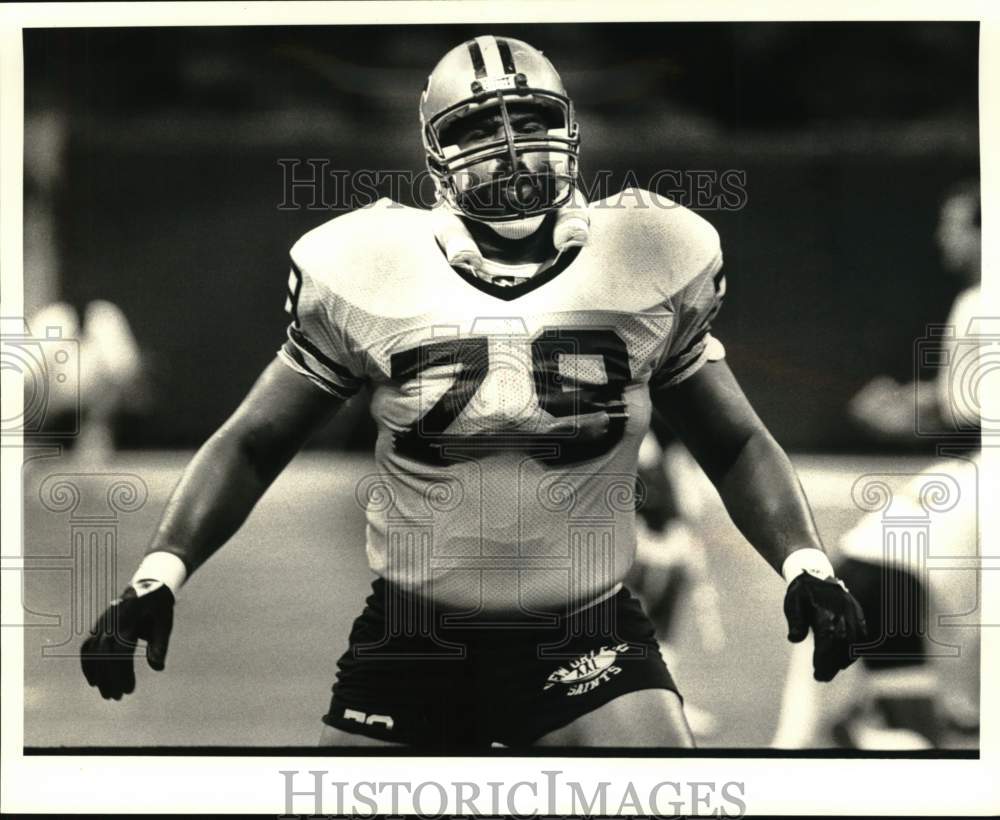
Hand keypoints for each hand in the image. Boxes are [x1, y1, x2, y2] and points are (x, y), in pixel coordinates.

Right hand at [81, 582, 173, 699]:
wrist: (148, 586)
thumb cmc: (158, 608)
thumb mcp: (165, 623)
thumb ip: (160, 644)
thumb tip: (157, 667)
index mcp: (129, 618)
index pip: (120, 651)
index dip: (122, 672)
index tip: (129, 690)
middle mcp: (111, 620)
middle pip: (104, 654)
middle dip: (109, 678)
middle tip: (118, 698)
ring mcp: (102, 622)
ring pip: (93, 652)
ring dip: (98, 675)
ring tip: (108, 694)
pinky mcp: (98, 626)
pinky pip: (87, 647)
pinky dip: (88, 664)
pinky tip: (94, 681)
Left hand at [783, 571, 866, 681]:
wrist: (814, 572)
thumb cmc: (801, 593)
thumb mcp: (792, 604)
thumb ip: (795, 621)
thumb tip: (794, 639)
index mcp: (825, 608)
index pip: (827, 639)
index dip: (823, 658)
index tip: (817, 673)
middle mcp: (842, 610)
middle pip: (842, 643)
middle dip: (832, 663)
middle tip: (821, 678)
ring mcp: (852, 611)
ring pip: (854, 641)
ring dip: (844, 659)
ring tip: (830, 671)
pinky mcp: (858, 612)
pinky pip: (862, 634)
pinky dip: (856, 649)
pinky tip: (845, 661)